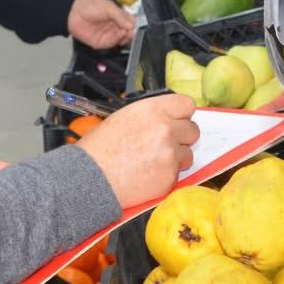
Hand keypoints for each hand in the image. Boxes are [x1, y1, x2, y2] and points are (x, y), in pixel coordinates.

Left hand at [68, 0, 134, 48]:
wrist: (72, 13)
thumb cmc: (89, 6)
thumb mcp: (108, 7)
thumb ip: (120, 16)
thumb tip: (132, 25)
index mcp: (119, 16)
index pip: (132, 22)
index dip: (136, 25)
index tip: (138, 26)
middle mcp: (116, 26)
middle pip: (129, 32)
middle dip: (133, 33)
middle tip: (133, 31)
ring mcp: (110, 35)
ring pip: (123, 40)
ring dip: (126, 38)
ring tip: (126, 33)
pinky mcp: (103, 43)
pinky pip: (113, 45)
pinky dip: (117, 42)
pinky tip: (119, 37)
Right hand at [76, 93, 199, 207]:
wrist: (91, 178)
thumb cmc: (98, 150)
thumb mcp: (122, 118)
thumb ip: (149, 116)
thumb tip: (164, 119)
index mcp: (152, 110)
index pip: (187, 104)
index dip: (182, 114)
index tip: (178, 120)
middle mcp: (165, 129)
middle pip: (193, 130)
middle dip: (182, 137)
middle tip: (166, 143)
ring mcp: (170, 154)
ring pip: (188, 154)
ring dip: (176, 157)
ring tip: (153, 161)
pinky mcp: (170, 177)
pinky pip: (178, 174)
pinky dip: (166, 175)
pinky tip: (148, 174)